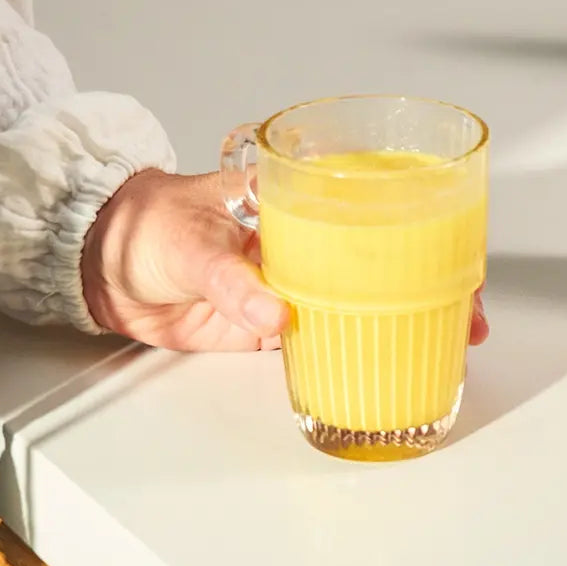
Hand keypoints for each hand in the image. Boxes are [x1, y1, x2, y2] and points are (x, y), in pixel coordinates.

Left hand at [81, 169, 489, 351]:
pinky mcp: (270, 325)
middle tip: (468, 314)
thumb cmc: (147, 223)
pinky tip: (386, 363)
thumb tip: (276, 314)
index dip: (424, 227)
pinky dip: (355, 350)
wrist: (98, 263)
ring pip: (363, 299)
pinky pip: (322, 337)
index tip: (459, 252)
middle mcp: (306, 240)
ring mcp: (293, 283)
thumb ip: (229, 278)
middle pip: (384, 258)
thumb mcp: (188, 241)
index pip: (375, 207)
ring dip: (402, 320)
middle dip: (433, 283)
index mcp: (296, 202)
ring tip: (447, 343)